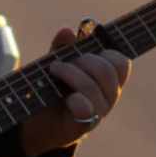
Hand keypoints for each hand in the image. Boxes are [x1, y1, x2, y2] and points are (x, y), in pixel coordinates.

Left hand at [21, 26, 131, 156]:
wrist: (34, 123)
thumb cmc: (50, 90)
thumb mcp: (55, 64)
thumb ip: (62, 48)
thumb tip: (67, 31)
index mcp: (107, 80)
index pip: (121, 62)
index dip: (106, 52)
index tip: (83, 50)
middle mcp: (107, 96)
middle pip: (109, 72)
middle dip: (85, 60)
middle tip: (63, 62)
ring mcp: (97, 112)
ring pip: (93, 87)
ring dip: (70, 74)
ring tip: (54, 70)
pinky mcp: (82, 126)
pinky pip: (86, 109)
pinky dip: (74, 99)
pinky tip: (64, 98)